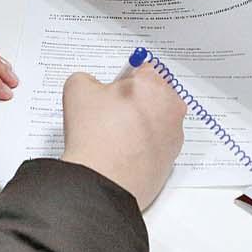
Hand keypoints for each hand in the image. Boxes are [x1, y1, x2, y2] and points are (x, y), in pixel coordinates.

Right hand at [60, 65, 184, 209]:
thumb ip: (87, 78)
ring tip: (114, 137)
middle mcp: (171, 108)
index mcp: (153, 85)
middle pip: (154, 95)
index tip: (114, 90)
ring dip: (140, 125)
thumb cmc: (94, 135)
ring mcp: (174, 136)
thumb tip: (93, 87)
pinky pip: (156, 145)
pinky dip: (143, 147)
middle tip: (111, 115)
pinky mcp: (171, 161)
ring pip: (156, 121)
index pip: (143, 69)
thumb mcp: (77, 89)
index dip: (124, 80)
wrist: (102, 182)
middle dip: (135, 102)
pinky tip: (122, 154)